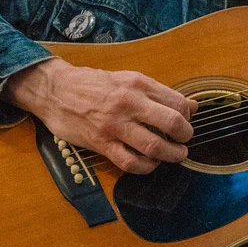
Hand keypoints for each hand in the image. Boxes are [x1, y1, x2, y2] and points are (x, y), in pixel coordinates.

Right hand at [4, 58, 197, 173]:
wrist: (55, 90)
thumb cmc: (93, 84)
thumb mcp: (128, 79)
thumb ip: (159, 93)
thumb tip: (192, 105)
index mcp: (138, 83)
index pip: (177, 102)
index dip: (188, 116)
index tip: (186, 122)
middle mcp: (130, 103)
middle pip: (172, 123)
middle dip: (185, 136)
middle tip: (185, 141)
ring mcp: (115, 125)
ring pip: (154, 146)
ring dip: (172, 155)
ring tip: (176, 155)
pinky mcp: (101, 143)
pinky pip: (130, 162)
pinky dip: (146, 167)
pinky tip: (151, 163)